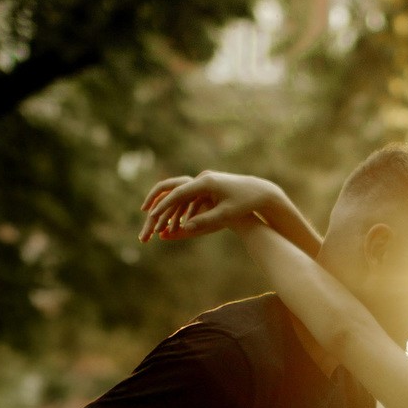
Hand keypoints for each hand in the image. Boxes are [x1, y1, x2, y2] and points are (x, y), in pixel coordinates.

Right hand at [139, 170, 275, 242]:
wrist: (261, 192)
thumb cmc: (245, 204)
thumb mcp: (225, 215)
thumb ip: (204, 221)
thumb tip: (184, 229)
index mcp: (205, 183)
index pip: (178, 193)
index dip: (163, 205)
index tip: (151, 215)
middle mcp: (203, 178)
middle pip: (176, 190)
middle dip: (160, 203)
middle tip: (146, 213)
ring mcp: (206, 180)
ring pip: (182, 193)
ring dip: (170, 206)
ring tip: (157, 217)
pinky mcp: (210, 185)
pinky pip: (190, 195)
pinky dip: (181, 206)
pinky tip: (174, 216)